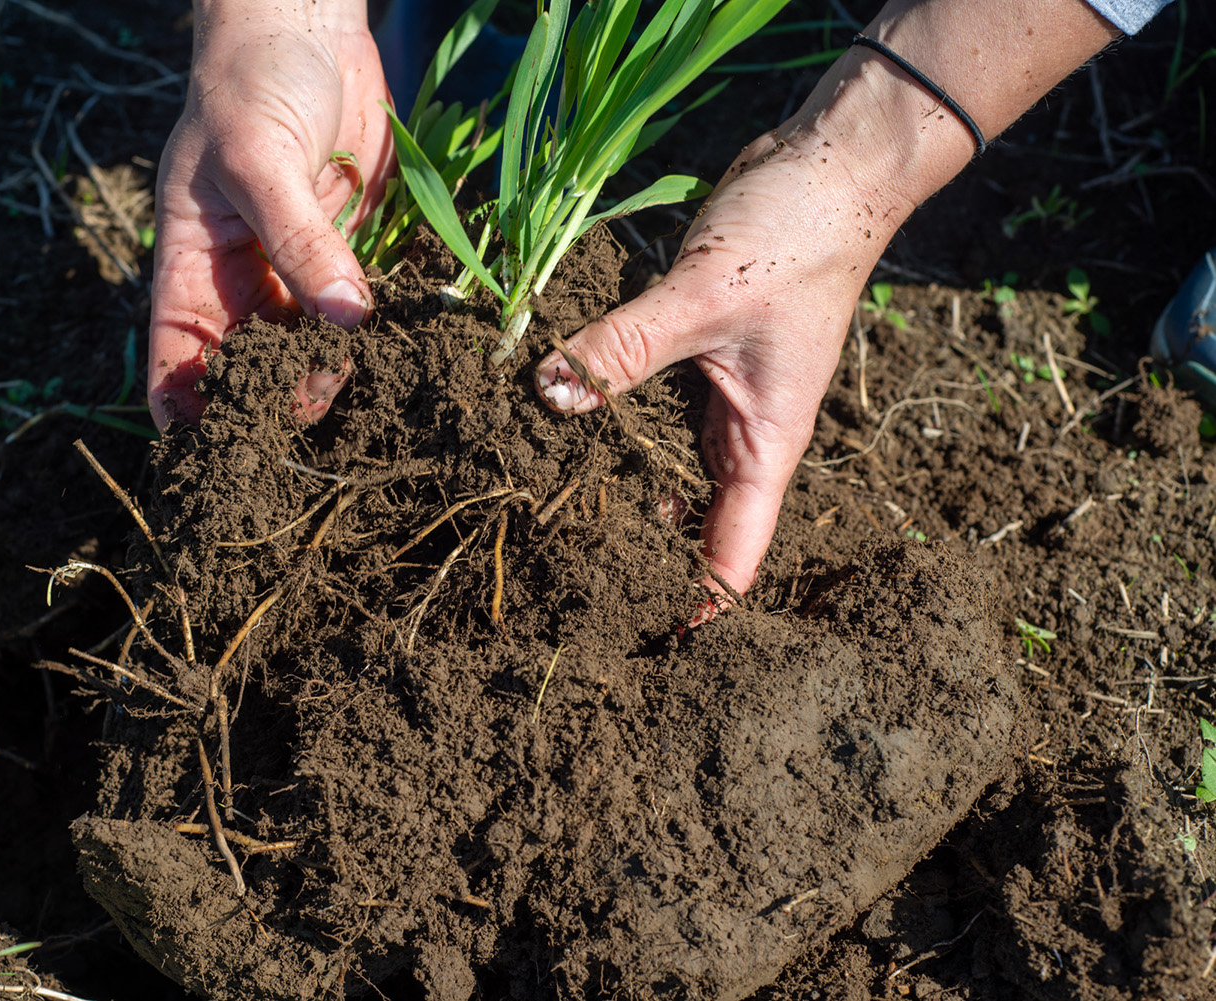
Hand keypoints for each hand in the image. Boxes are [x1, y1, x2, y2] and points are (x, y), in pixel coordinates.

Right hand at [148, 2, 391, 427]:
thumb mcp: (258, 159)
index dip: (186, 408)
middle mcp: (247, 281)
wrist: (306, 27)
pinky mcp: (357, 254)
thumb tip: (345, 317)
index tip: (209, 454)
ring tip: (374, 399)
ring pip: (317, 346)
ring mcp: (303, 271)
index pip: (178, 354)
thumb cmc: (250, 83)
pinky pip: (370, 307)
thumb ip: (299, 239)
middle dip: (280, 399)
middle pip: (256, 365)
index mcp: (194, 264)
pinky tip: (412, 357)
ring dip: (342, 373)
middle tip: (317, 419)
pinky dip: (389, 332)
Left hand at [532, 37, 980, 598]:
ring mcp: (717, 394)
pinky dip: (608, 420)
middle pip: (692, 520)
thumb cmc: (794, 240)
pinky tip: (554, 427)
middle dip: (641, 553)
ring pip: (662, 464)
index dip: (693, 605)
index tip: (642, 643)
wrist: (827, 167)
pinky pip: (645, 406)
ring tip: (543, 520)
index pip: (732, 553)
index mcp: (764, 444)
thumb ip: (621, 349)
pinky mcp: (693, 355)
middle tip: (563, 583)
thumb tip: (548, 394)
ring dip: (616, 487)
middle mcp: (741, 431)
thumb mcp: (703, 300)